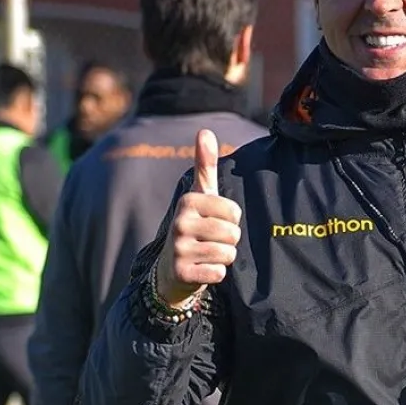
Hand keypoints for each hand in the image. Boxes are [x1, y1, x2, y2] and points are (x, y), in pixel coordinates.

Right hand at [155, 129, 241, 306]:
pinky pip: (219, 273)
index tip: (215, 221)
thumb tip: (205, 130)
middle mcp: (180, 223)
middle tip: (211, 241)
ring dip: (223, 257)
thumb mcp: (199, 195)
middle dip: (229, 240)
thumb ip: (204, 165)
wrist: (170, 269)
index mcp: (188, 201)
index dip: (231, 220)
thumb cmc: (194, 225)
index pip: (234, 211)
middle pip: (233, 233)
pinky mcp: (182, 273)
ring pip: (228, 254)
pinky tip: (202, 269)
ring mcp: (179, 249)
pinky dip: (216, 274)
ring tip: (207, 254)